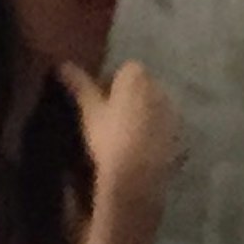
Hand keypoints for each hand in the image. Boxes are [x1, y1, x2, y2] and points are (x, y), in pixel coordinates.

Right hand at [64, 55, 184, 221]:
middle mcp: (159, 86)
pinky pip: (163, 129)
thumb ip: (79, 85)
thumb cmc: (109, 138)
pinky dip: (154, 135)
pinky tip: (141, 152)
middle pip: (139, 88)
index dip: (107, 88)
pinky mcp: (180, 135)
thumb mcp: (89, 110)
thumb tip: (62, 64)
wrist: (136, 179)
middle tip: (110, 123)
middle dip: (127, 100)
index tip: (97, 106)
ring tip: (125, 139)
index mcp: (136, 74)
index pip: (120, 71)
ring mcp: (173, 111)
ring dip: (142, 117)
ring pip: (152, 108)